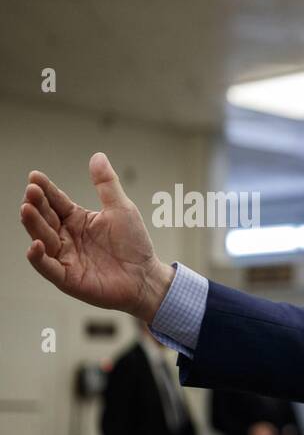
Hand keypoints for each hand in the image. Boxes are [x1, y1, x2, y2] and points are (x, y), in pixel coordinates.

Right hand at [20, 153, 173, 320]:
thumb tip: (97, 156)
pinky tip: (36, 244)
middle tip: (31, 190)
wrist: (146, 277)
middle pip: (45, 218)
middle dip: (36, 204)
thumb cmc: (134, 244)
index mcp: (77, 219)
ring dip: (33, 224)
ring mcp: (65, 257)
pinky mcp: (67, 278)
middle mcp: (66, 237)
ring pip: (43, 238)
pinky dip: (38, 257)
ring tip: (26, 209)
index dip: (46, 190)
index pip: (56, 201)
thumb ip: (106, 185)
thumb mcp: (121, 209)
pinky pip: (47, 267)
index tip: (35, 176)